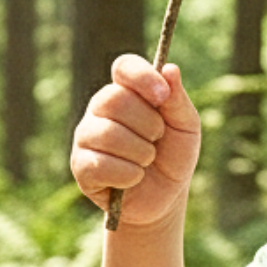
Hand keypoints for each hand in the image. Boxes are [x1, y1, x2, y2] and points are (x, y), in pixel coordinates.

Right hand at [71, 56, 200, 226]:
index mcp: (127, 92)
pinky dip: (129, 174)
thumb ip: (178, 100)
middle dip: (147, 124)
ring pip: (107, 133)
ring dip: (140, 152)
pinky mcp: (81, 165)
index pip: (124, 67)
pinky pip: (101, 164)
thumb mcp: (186, 128)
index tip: (162, 97)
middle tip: (157, 139)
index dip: (142, 77)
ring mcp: (86, 136)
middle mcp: (100, 109)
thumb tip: (169, 68)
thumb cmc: (174, 157)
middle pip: (114, 99)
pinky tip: (133, 178)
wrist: (165, 199)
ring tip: (147, 161)